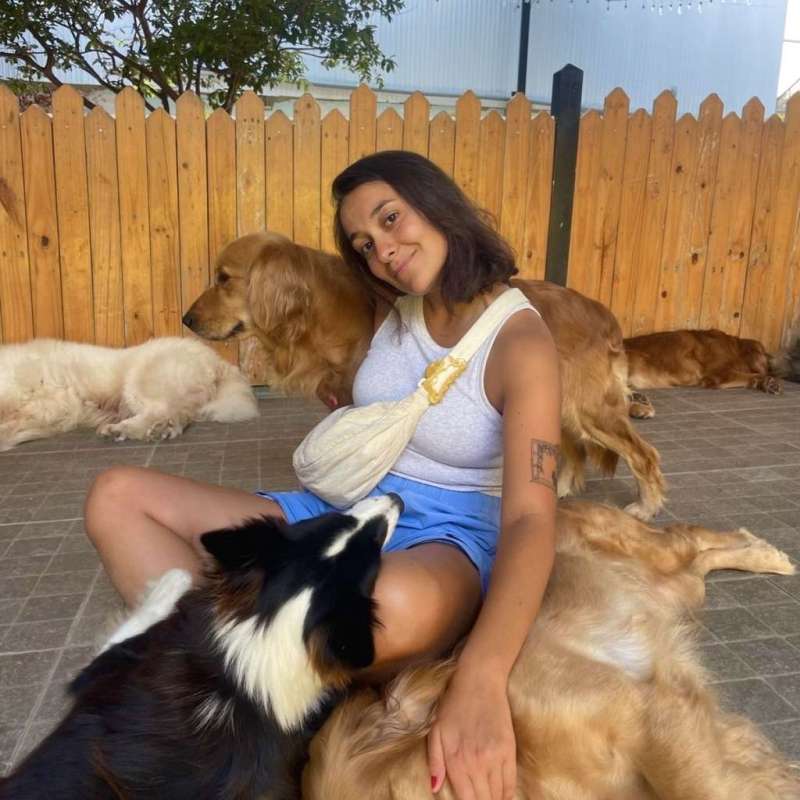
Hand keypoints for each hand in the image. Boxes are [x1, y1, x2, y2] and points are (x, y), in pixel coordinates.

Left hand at [427, 667, 515, 799]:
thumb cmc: (454, 705)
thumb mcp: (436, 731)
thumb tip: (434, 788)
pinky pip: (511, 783)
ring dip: (493, 799)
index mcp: (456, 760)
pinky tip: (501, 794)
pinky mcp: (509, 750)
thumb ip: (435, 761)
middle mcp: (477, 763)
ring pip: (498, 795)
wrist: (479, 681)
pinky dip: (507, 793)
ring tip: (489, 796)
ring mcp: (495, 757)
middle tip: (478, 797)